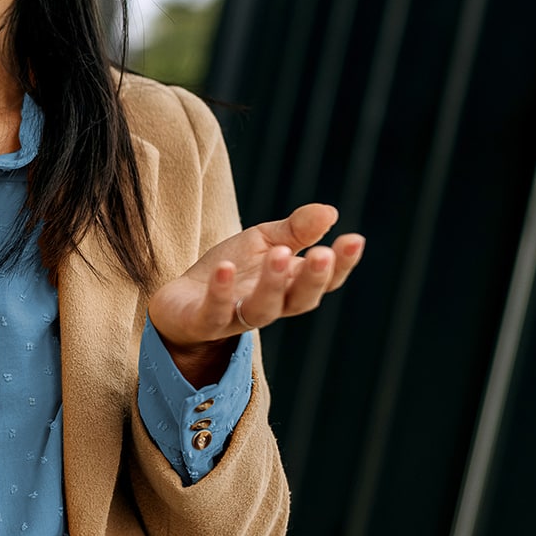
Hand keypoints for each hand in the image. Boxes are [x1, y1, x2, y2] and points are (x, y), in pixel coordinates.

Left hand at [147, 203, 364, 385]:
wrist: (180, 299)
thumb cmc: (231, 271)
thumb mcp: (263, 241)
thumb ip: (295, 230)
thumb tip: (331, 212)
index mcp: (289, 285)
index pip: (324, 280)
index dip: (341, 263)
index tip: (354, 239)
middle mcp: (270, 305)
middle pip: (299, 300)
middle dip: (313, 278)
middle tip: (322, 254)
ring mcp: (237, 317)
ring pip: (262, 310)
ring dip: (272, 283)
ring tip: (277, 253)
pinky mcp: (204, 322)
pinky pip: (215, 312)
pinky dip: (221, 292)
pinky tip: (225, 268)